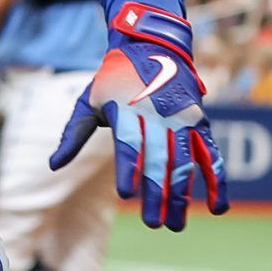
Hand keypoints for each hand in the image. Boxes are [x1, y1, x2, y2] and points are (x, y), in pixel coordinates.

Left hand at [51, 3, 227, 230]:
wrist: (153, 45)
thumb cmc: (114, 79)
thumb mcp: (89, 100)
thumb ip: (73, 134)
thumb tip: (54, 165)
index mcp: (128, 109)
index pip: (129, 143)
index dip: (130, 168)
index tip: (126, 194)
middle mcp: (159, 114)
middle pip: (159, 158)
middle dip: (157, 193)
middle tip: (153, 224)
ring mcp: (183, 119)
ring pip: (185, 161)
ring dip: (182, 195)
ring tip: (175, 225)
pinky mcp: (200, 123)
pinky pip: (211, 154)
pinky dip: (217, 181)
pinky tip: (217, 208)